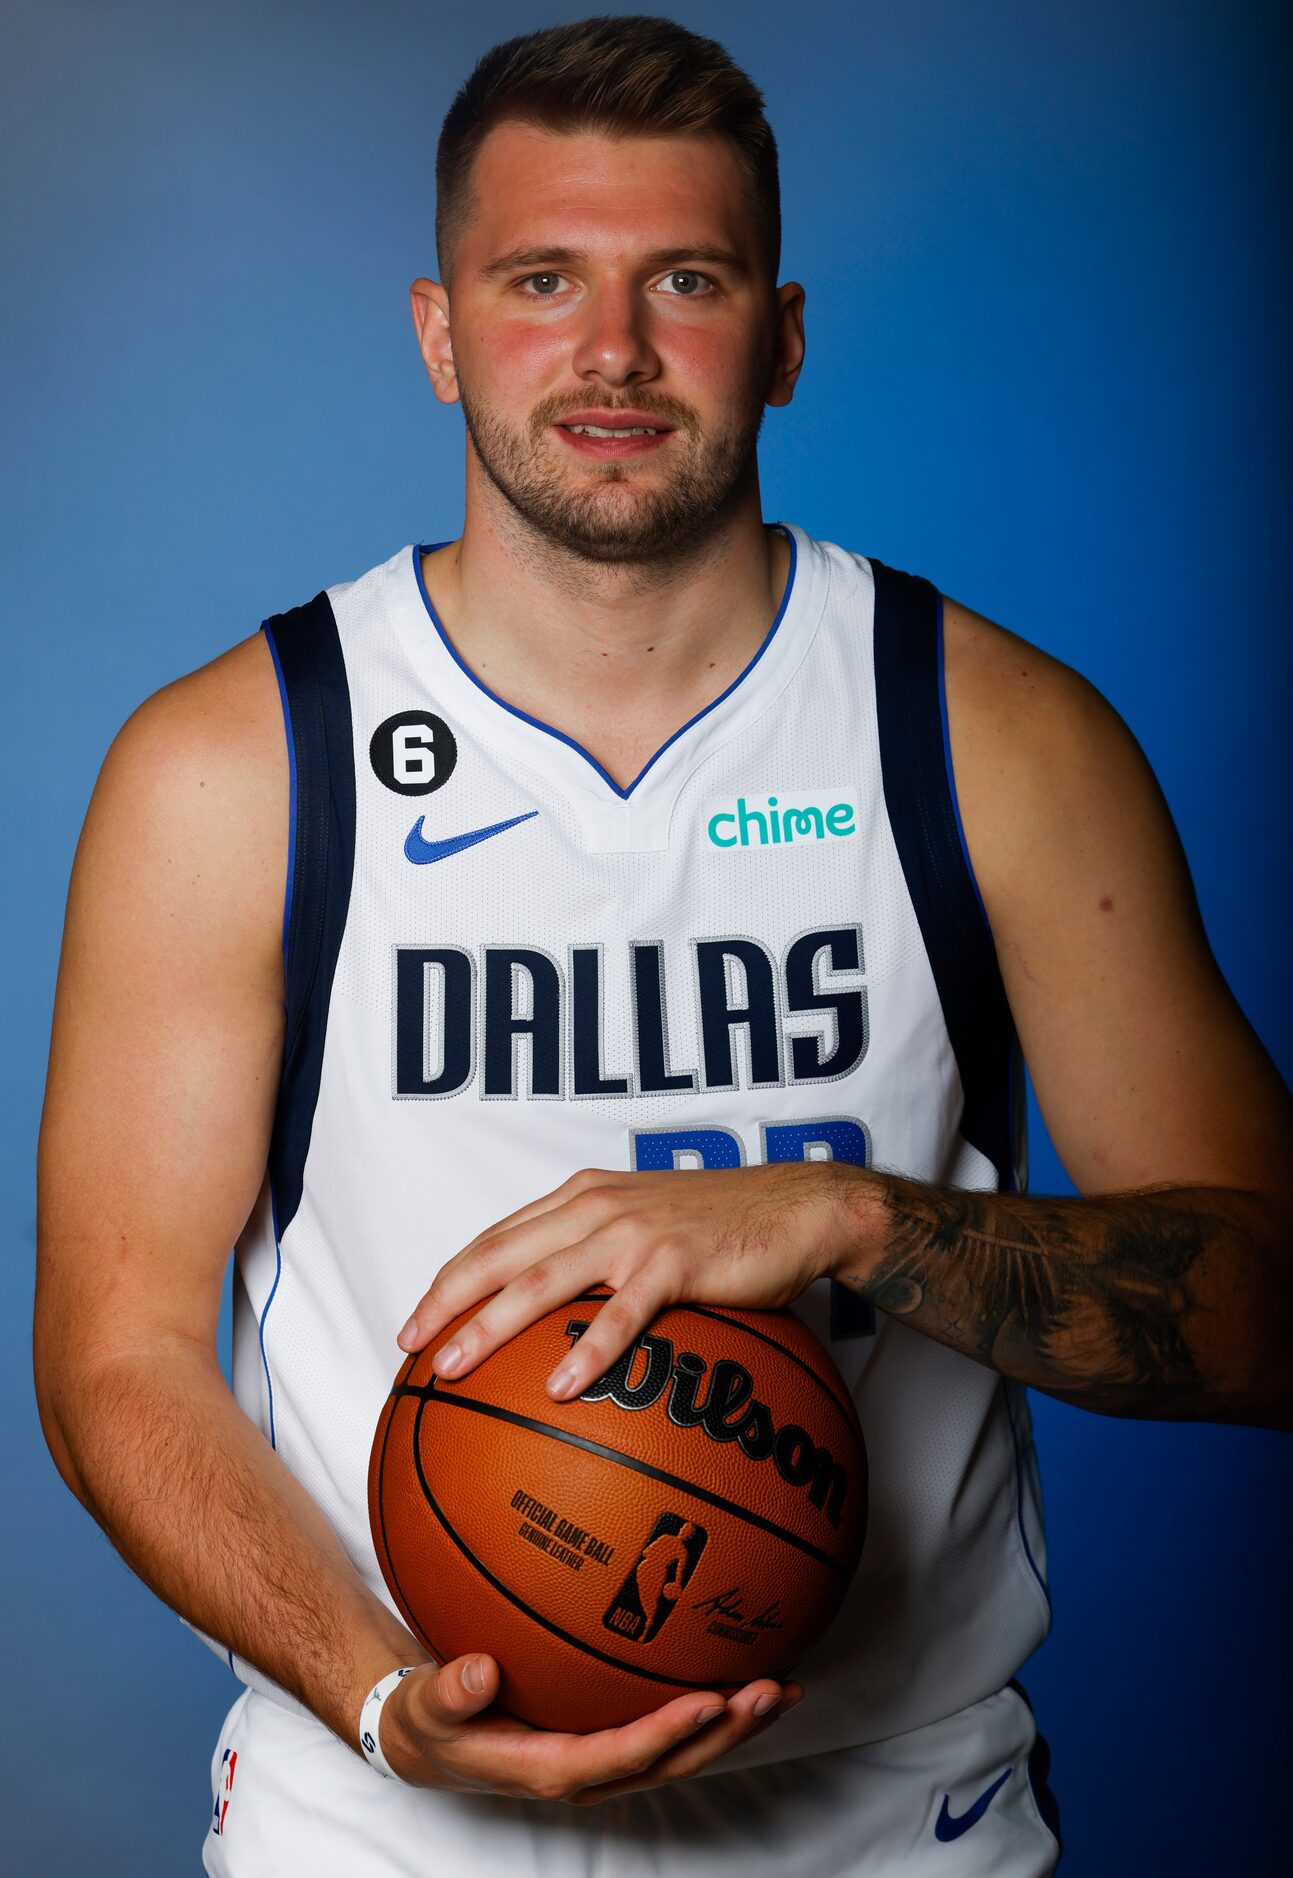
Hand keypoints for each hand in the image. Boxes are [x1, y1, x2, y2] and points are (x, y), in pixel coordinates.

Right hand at [378, 1649, 803, 1802]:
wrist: (434, 1737)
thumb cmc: (435, 1719)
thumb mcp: (427, 1707)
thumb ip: (448, 1693)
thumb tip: (477, 1673)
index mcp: (548, 1768)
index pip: (618, 1756)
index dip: (666, 1734)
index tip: (708, 1703)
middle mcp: (588, 1770)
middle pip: (670, 1760)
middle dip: (725, 1730)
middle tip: (770, 1690)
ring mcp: (604, 1757)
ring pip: (681, 1750)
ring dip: (734, 1723)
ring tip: (784, 1687)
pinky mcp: (610, 1735)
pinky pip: (670, 1726)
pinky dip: (714, 1704)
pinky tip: (746, 1670)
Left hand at [398, 1160, 863, 1399]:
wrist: (796, 1208)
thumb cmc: (721, 1228)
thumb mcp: (645, 1230)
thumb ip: (599, 1259)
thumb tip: (555, 1327)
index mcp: (581, 1198)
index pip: (496, 1240)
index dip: (449, 1281)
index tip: (414, 1327)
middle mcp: (594, 1207)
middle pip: (500, 1257)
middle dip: (447, 1304)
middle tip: (409, 1351)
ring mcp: (632, 1233)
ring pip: (542, 1282)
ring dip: (490, 1327)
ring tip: (454, 1369)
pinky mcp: (673, 1263)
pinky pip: (621, 1314)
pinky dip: (586, 1350)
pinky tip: (559, 1387)